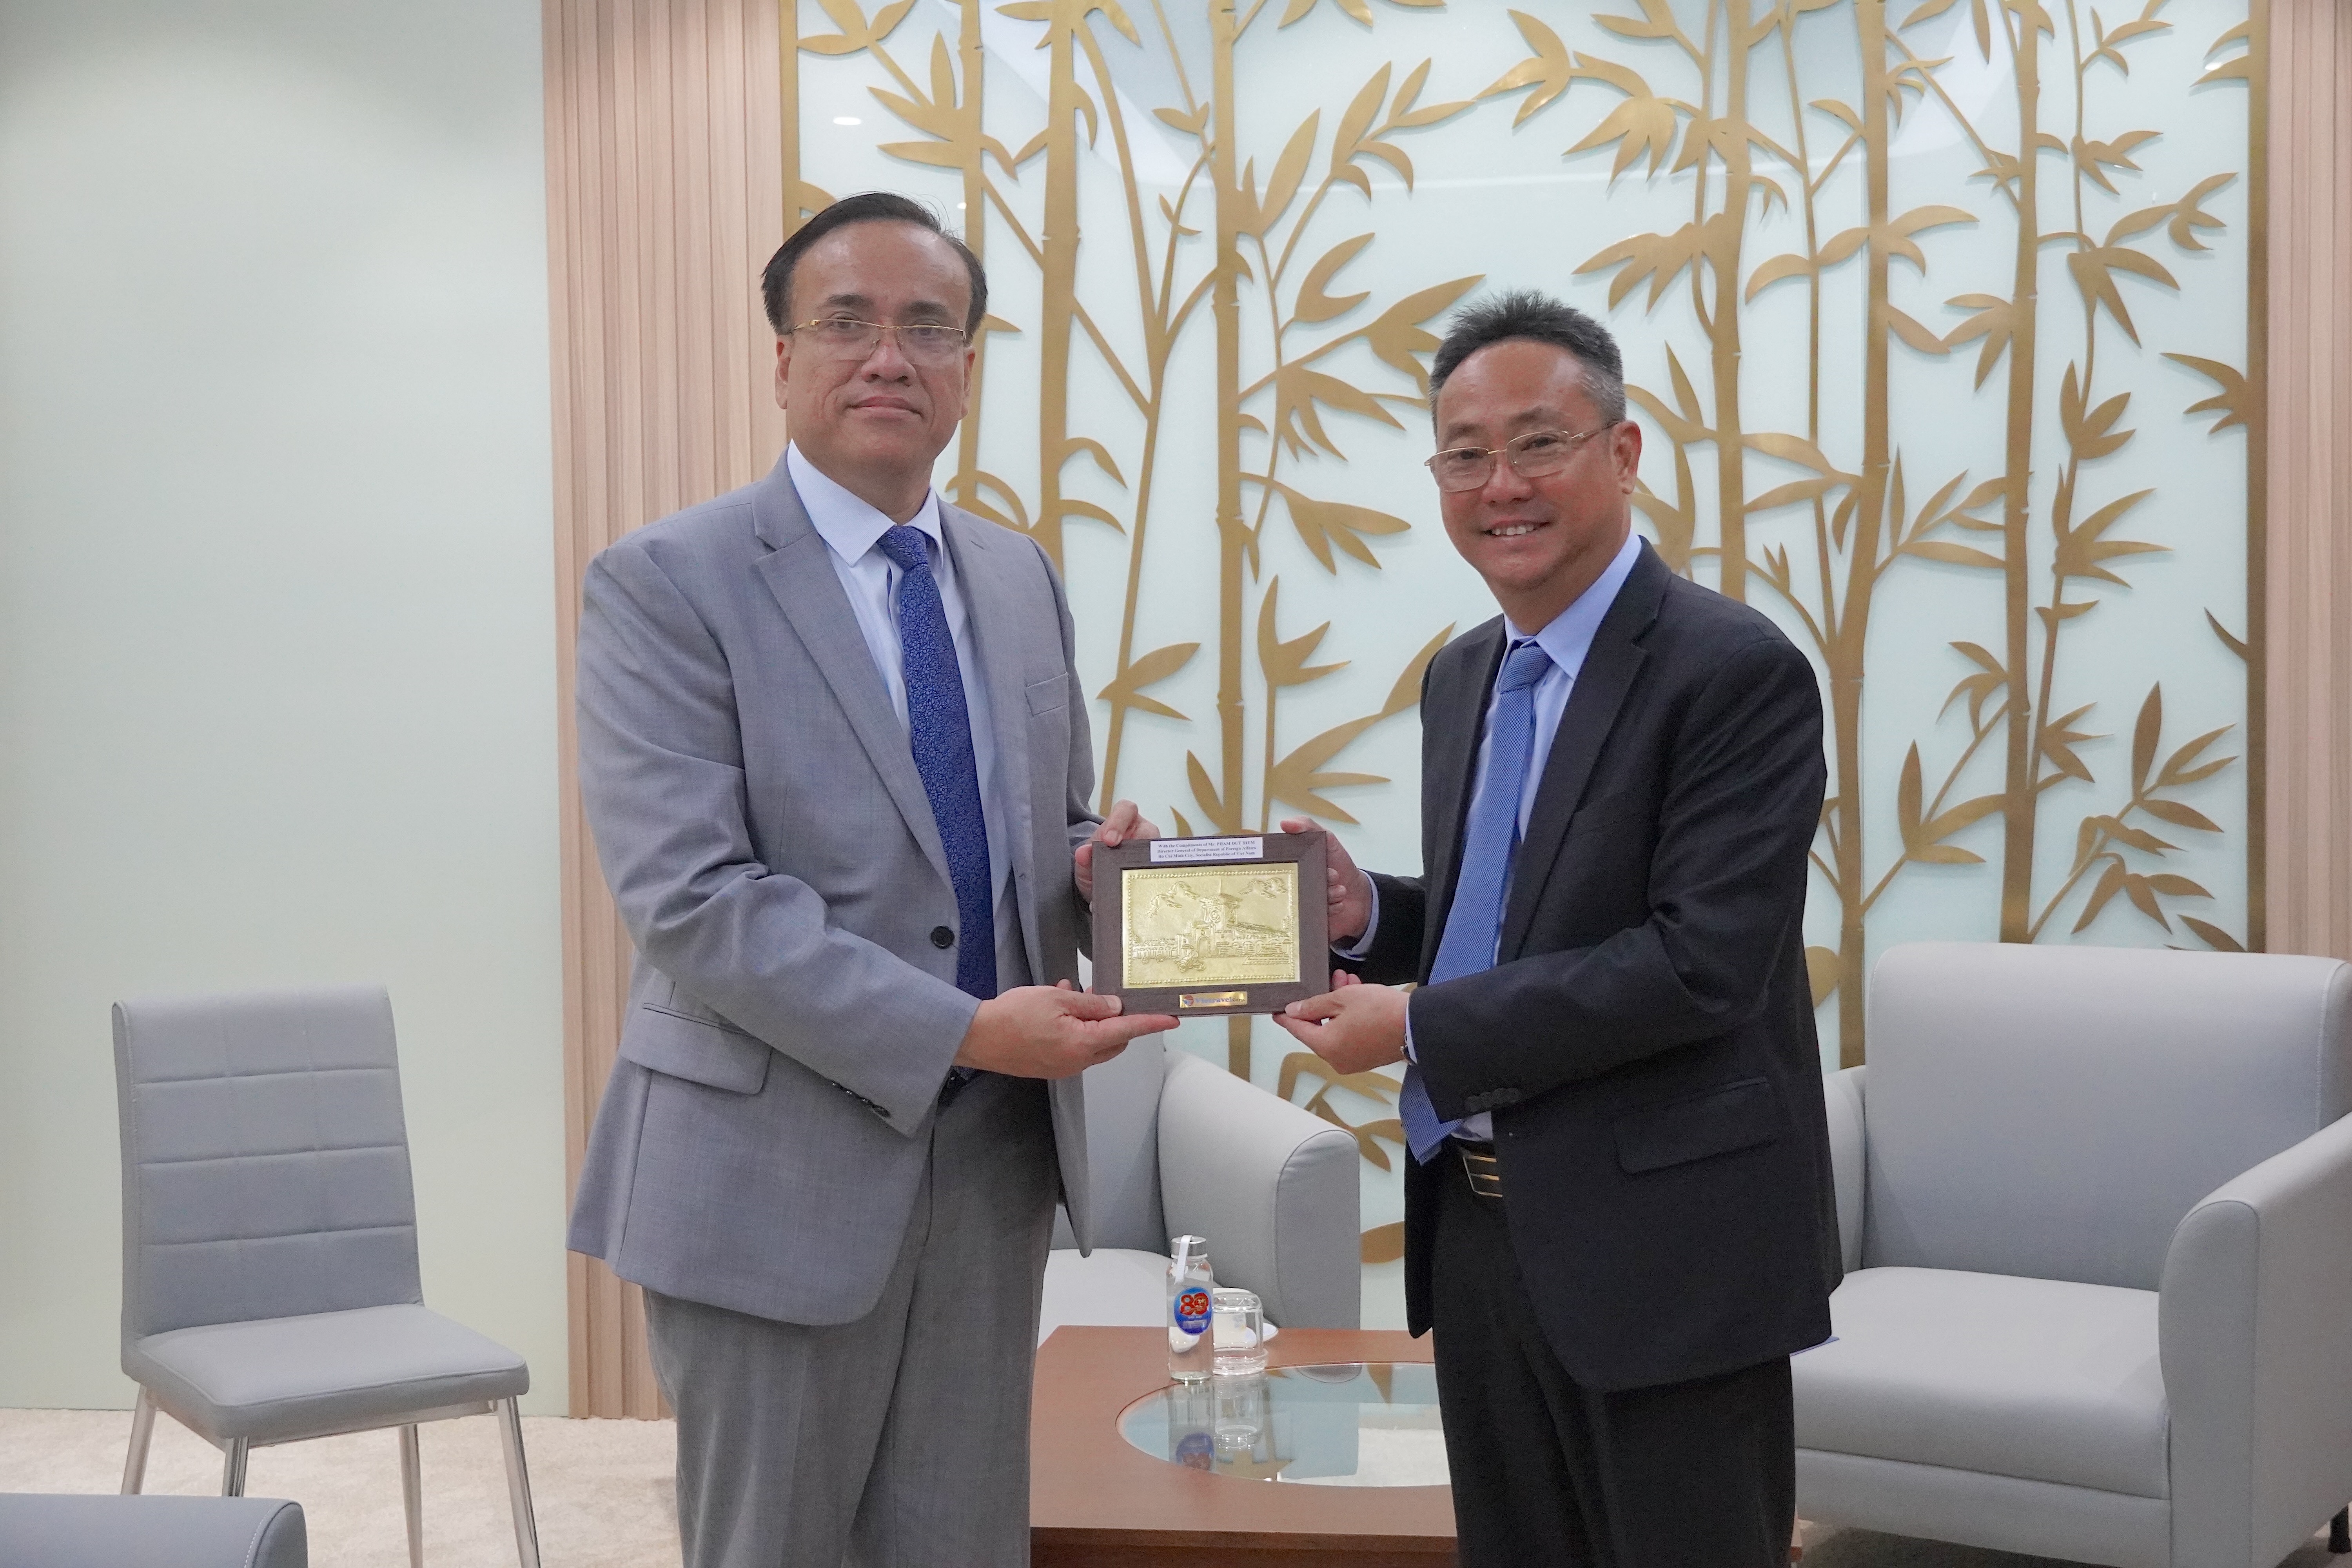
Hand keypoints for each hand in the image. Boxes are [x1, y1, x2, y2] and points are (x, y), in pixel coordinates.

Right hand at [955, 979, 1176, 1078]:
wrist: (976, 1038)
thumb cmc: (1014, 1015)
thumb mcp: (1056, 999)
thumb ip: (1090, 1004)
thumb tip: (1115, 1007)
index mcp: (1083, 1045)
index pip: (1126, 1031)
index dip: (1150, 1023)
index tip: (1171, 1019)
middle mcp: (1078, 1062)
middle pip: (1112, 1041)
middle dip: (1115, 1019)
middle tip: (1106, 994)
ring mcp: (1063, 1067)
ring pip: (1092, 1043)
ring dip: (1090, 1020)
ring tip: (1072, 993)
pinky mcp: (1049, 1066)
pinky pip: (1072, 1046)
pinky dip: (1073, 1027)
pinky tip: (1057, 1004)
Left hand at [1075, 799, 1159, 904]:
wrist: (1098, 889)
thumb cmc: (1095, 867)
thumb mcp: (1085, 865)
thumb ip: (1083, 858)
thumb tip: (1083, 852)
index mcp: (1122, 822)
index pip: (1126, 809)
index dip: (1119, 821)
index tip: (1108, 840)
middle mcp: (1140, 833)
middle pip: (1148, 829)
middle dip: (1136, 844)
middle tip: (1121, 861)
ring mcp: (1151, 851)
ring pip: (1156, 851)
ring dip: (1143, 863)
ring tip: (1129, 877)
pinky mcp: (1156, 868)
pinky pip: (1158, 870)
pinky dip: (1147, 877)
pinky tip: (1137, 886)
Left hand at [1273, 971, 1408, 1074]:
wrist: (1415, 1026)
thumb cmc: (1379, 1010)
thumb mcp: (1343, 998)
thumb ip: (1314, 1004)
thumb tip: (1293, 1011)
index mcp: (1325, 1046)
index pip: (1297, 1029)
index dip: (1286, 1017)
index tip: (1276, 1010)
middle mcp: (1335, 1058)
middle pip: (1318, 1028)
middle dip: (1322, 1002)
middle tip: (1327, 980)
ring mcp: (1352, 1060)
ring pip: (1335, 1029)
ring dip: (1338, 1006)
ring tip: (1346, 981)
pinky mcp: (1366, 1057)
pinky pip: (1349, 1036)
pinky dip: (1349, 1018)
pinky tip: (1357, 995)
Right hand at [1278, 817, 1371, 944]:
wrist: (1360, 897)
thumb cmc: (1341, 867)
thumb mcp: (1328, 841)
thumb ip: (1310, 828)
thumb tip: (1285, 823)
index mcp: (1294, 869)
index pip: (1278, 866)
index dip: (1284, 864)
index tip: (1299, 862)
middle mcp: (1294, 889)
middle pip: (1290, 887)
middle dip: (1312, 881)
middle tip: (1330, 874)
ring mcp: (1302, 907)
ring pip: (1305, 903)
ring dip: (1326, 895)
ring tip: (1340, 890)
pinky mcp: (1311, 923)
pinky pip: (1314, 918)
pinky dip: (1330, 909)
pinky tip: (1339, 904)